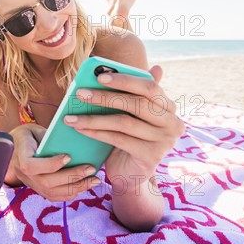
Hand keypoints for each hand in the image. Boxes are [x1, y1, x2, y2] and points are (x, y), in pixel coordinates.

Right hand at [6, 123, 100, 201]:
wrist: (14, 148)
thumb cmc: (27, 136)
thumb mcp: (34, 130)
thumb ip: (47, 137)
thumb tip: (69, 142)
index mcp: (20, 157)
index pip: (31, 166)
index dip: (50, 164)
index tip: (68, 156)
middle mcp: (24, 175)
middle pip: (47, 182)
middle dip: (72, 176)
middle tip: (91, 169)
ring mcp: (31, 185)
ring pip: (53, 193)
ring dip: (76, 188)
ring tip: (94, 180)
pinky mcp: (38, 190)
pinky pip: (55, 197)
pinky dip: (71, 193)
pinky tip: (84, 185)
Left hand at [65, 66, 184, 188]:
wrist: (130, 173)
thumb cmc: (127, 136)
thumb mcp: (126, 114)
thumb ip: (123, 93)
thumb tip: (103, 70)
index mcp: (168, 106)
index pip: (149, 86)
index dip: (125, 80)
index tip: (99, 76)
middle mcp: (172, 122)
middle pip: (136, 103)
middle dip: (104, 97)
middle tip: (79, 93)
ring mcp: (164, 141)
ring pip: (124, 122)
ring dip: (93, 118)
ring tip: (71, 116)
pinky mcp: (151, 157)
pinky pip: (118, 139)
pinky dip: (96, 133)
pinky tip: (80, 129)